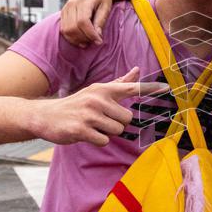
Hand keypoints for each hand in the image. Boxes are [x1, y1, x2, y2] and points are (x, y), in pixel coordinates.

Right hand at [30, 67, 166, 145]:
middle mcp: (97, 99)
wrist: (45, 116)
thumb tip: (137, 70)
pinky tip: (85, 133)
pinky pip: (104, 140)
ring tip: (92, 126)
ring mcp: (89, 114)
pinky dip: (97, 140)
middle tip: (100, 120)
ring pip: (116, 130)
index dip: (150, 89)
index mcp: (103, 89)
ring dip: (106, 132)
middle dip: (117, 123)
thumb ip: (119, 83)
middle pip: (127, 118)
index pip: (130, 88)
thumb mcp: (96, 91)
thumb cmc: (76, 104)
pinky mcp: (81, 130)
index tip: (167, 88)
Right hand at [61, 0, 114, 46]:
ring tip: (88, 41)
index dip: (90, 34)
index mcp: (84, 1)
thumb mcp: (106, 7)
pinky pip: (63, 29)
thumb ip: (100, 21)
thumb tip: (97, 36)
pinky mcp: (63, 12)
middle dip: (84, 38)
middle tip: (94, 41)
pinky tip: (80, 39)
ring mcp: (66, 8)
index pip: (83, 22)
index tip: (99, 41)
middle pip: (73, 27)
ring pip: (66, 30)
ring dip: (77, 39)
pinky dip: (71, 37)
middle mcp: (72, 4)